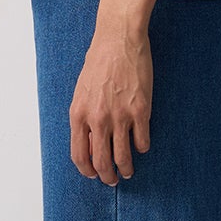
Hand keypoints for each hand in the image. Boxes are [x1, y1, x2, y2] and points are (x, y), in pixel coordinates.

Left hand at [69, 15, 152, 183]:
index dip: (87, 170)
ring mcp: (120, 116)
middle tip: (113, 179)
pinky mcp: (140, 110)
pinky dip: (142, 148)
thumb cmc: (99, 62)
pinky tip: (141, 146)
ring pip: (123, 156)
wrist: (118, 40)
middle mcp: (98, 119)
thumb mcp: (82, 92)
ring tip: (129, 171)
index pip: (79, 155)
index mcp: (79, 114)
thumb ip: (84, 117)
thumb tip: (91, 143)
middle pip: (102, 162)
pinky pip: (142, 141)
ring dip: (127, 169)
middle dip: (108, 176)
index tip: (93, 174)